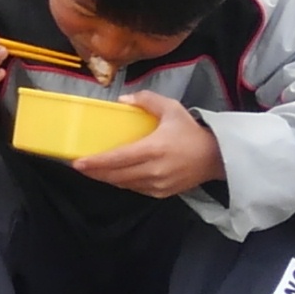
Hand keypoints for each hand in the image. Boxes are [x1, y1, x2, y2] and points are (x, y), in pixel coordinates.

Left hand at [70, 91, 225, 196]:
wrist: (216, 157)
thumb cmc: (191, 132)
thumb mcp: (171, 108)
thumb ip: (146, 100)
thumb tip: (122, 100)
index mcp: (154, 149)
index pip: (118, 158)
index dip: (96, 162)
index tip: (78, 162)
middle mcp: (154, 170)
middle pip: (116, 175)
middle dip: (95, 172)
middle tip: (79, 166)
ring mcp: (158, 185)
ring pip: (124, 184)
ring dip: (107, 178)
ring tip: (93, 170)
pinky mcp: (162, 193)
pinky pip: (135, 189)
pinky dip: (123, 182)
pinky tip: (115, 175)